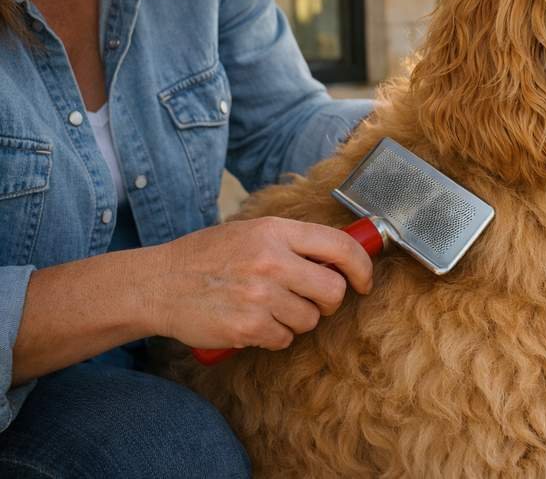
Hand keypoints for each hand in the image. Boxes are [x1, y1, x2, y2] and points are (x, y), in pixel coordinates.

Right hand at [144, 217, 373, 351]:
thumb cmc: (206, 257)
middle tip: (310, 300)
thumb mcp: (251, 232)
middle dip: (328, 301)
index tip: (364, 281)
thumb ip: (293, 242)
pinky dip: (273, 336)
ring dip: (297, 320)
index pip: (340, 246)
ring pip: (310, 319)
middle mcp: (272, 260)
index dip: (361, 267)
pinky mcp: (248, 327)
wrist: (157, 284)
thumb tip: (340, 258)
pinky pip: (284, 339)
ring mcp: (260, 295)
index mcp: (276, 231)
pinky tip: (252, 322)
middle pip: (333, 290)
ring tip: (268, 308)